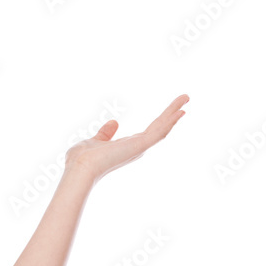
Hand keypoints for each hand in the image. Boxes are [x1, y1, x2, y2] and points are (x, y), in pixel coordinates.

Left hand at [64, 94, 188, 184]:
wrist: (80, 168)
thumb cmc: (82, 159)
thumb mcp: (95, 141)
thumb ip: (106, 134)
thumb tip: (115, 122)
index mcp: (127, 147)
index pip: (149, 132)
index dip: (161, 121)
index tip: (172, 111)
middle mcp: (136, 148)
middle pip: (159, 127)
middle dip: (172, 112)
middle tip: (185, 98)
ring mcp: (139, 147)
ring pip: (162, 127)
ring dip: (174, 111)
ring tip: (186, 97)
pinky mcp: (139, 146)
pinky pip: (158, 132)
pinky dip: (169, 120)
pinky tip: (179, 110)